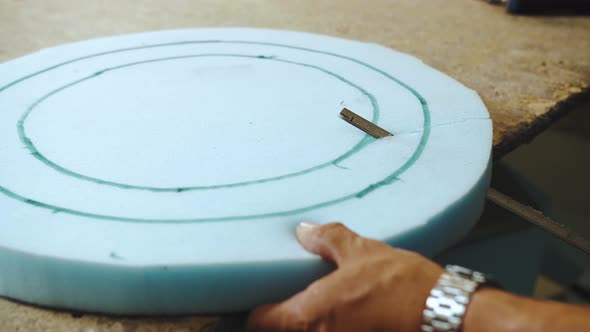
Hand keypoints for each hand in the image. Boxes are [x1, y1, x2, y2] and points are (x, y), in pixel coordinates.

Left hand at [246, 222, 443, 331]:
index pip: (260, 322)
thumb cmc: (401, 284)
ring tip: (321, 306)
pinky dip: (331, 327)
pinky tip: (344, 315)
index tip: (261, 303)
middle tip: (289, 302)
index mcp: (310, 315)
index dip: (257, 313)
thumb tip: (305, 231)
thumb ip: (328, 239)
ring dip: (309, 325)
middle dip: (284, 322)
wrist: (445, 315)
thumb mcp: (362, 251)